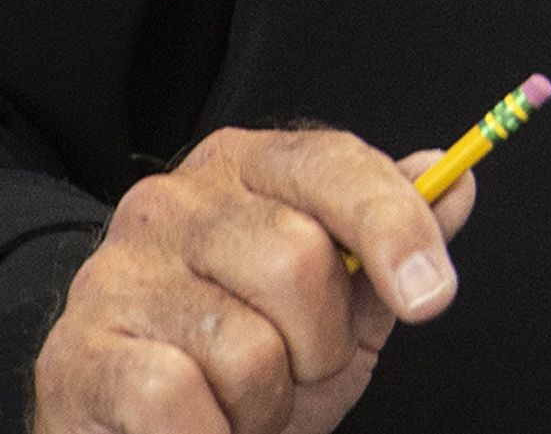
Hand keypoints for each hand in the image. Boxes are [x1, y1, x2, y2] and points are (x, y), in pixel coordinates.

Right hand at [33, 128, 472, 433]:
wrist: (146, 428)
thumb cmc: (252, 355)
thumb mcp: (342, 297)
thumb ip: (395, 238)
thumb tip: (454, 181)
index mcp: (246, 167)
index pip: (334, 164)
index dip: (395, 226)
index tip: (432, 293)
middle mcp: (173, 203)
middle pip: (297, 259)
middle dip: (322, 341)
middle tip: (299, 367)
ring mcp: (116, 274)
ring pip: (243, 342)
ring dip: (266, 399)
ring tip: (243, 399)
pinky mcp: (75, 352)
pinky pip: (174, 396)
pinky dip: (210, 432)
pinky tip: (201, 424)